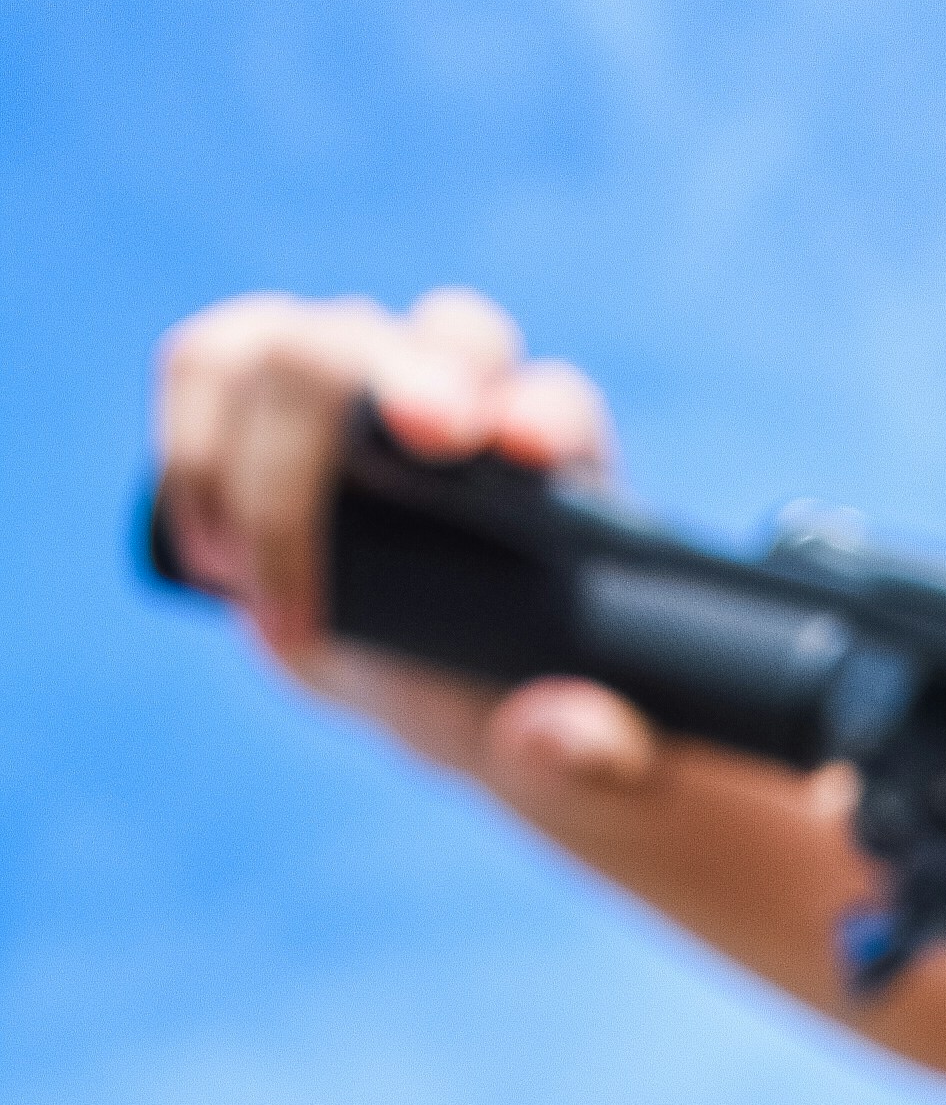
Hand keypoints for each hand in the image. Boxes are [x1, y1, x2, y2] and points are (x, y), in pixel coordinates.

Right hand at [150, 283, 658, 796]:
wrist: (430, 688)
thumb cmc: (514, 703)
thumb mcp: (579, 760)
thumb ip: (594, 755)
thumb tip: (553, 732)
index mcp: (559, 462)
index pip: (555, 410)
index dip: (537, 419)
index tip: (521, 455)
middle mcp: (459, 388)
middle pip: (431, 343)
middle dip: (402, 390)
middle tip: (394, 473)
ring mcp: (352, 371)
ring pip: (301, 348)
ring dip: (268, 468)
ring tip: (267, 600)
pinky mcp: (255, 385)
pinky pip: (204, 366)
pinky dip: (191, 453)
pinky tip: (212, 557)